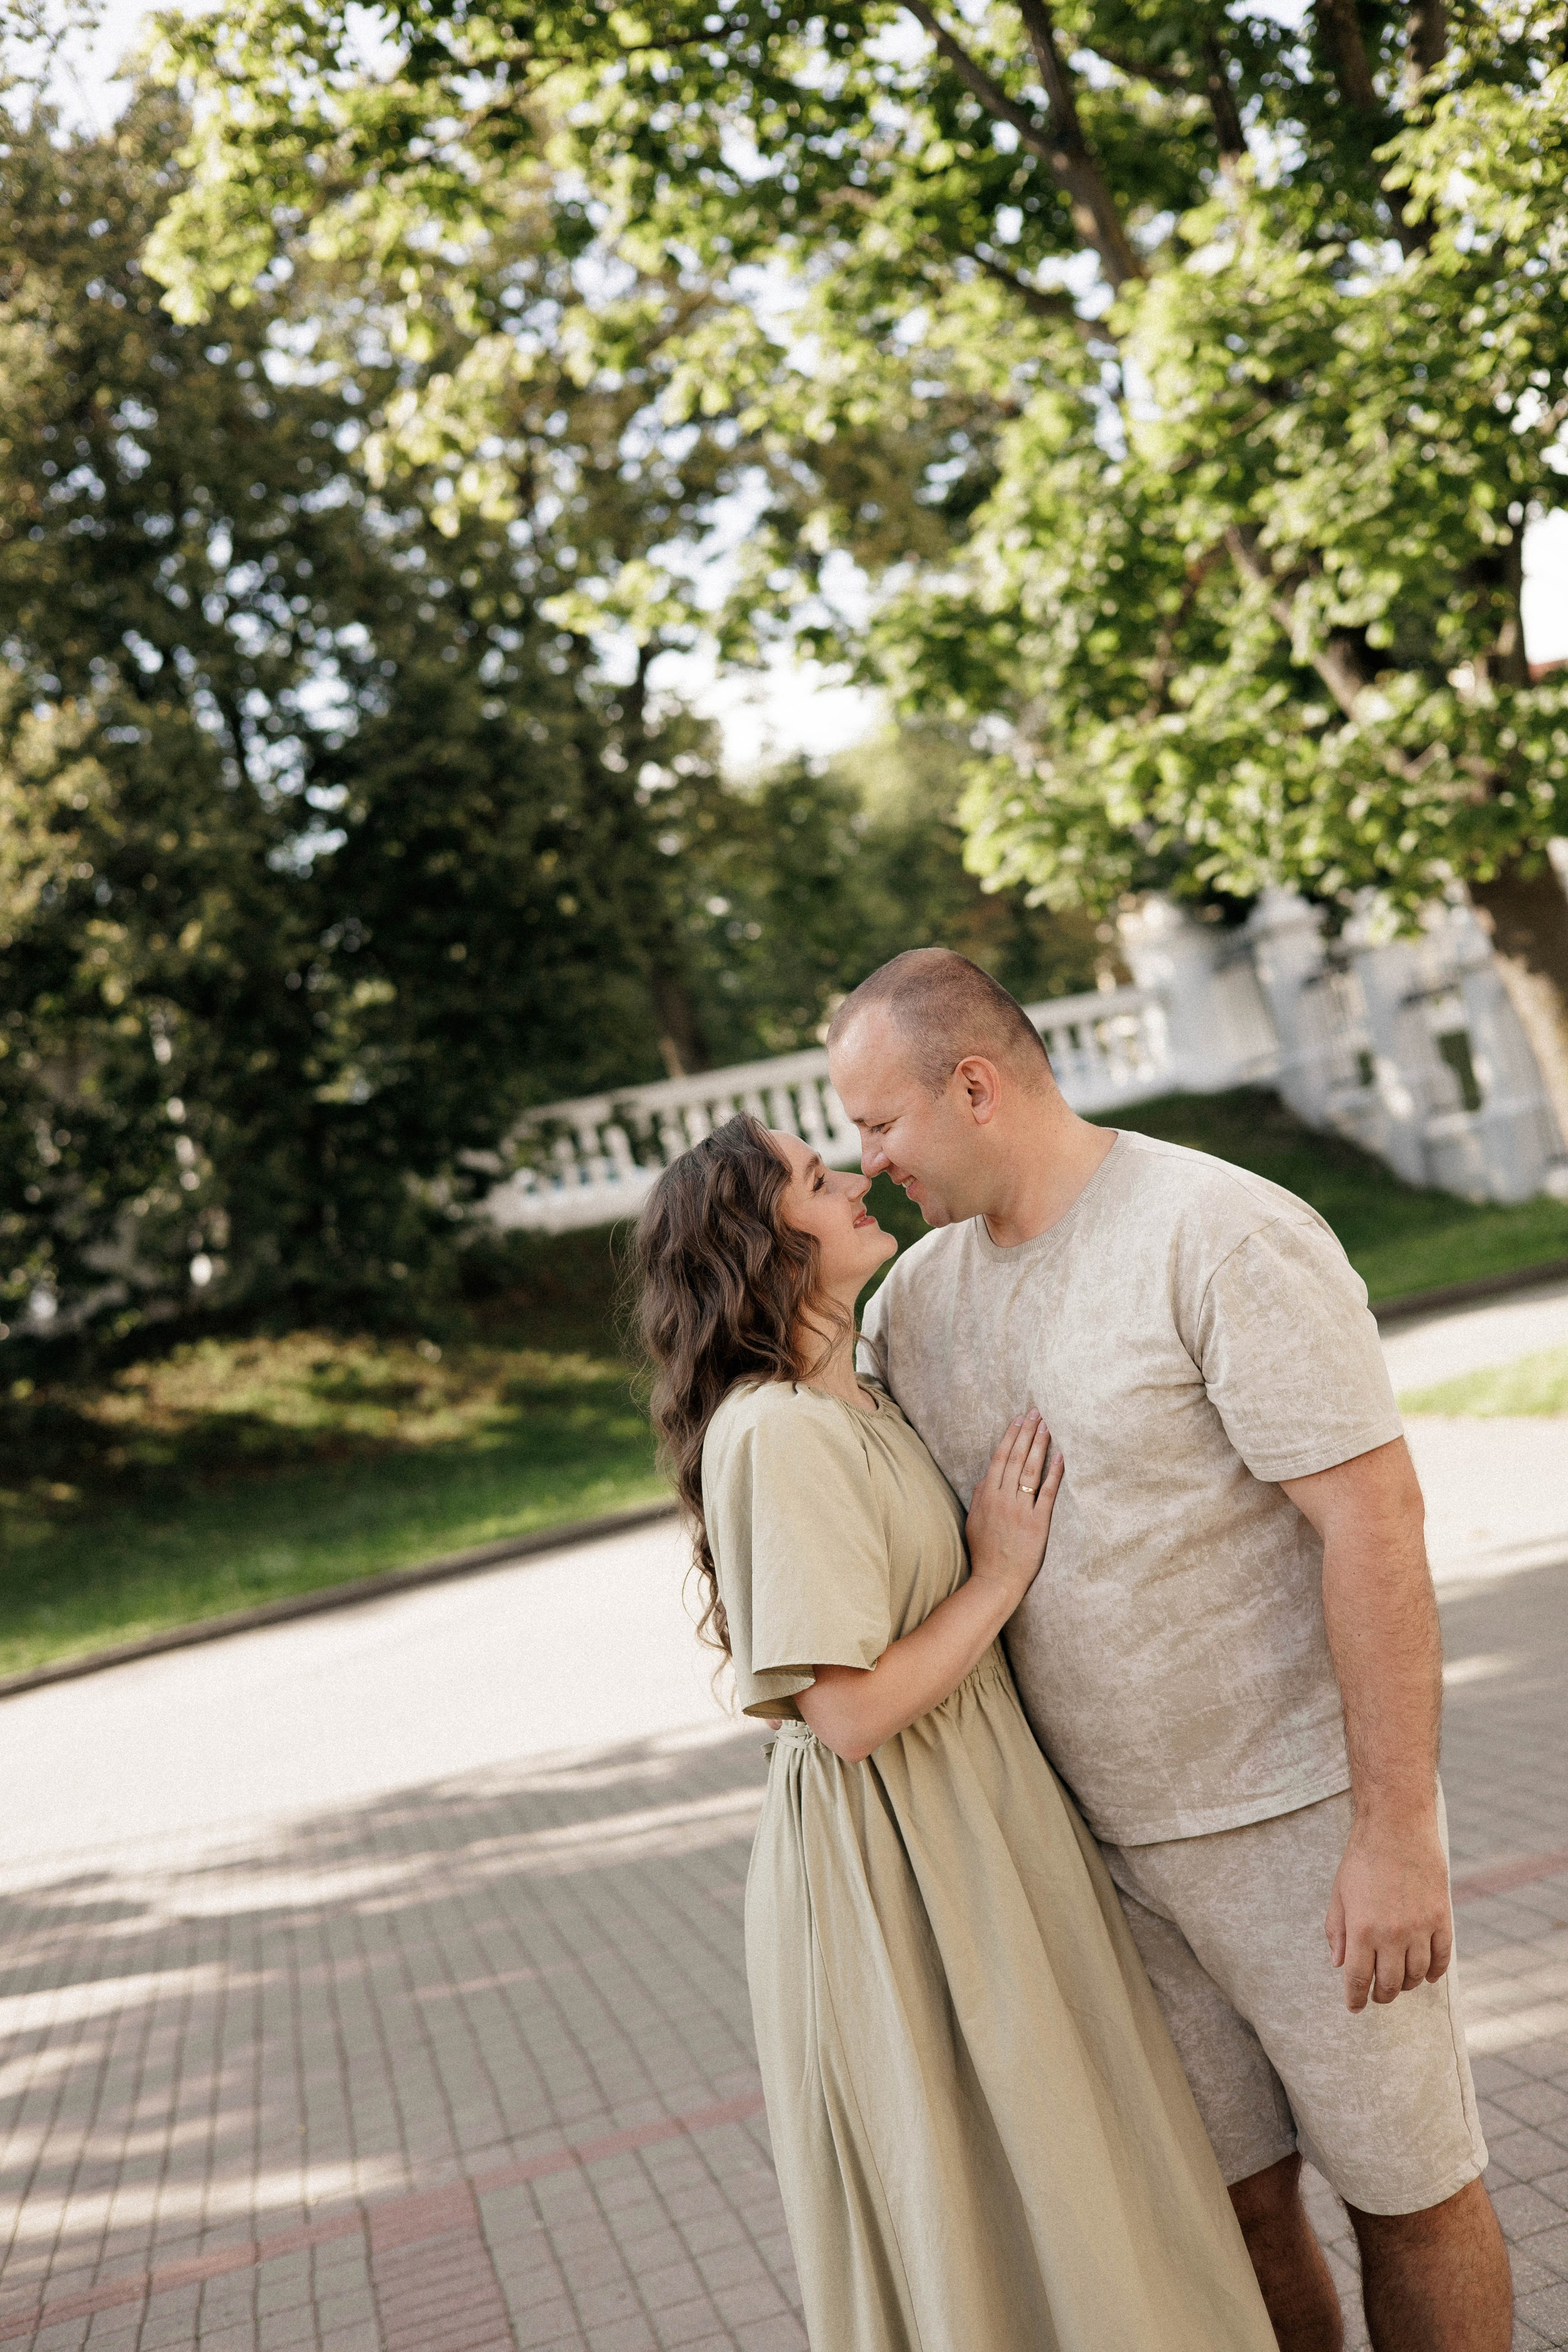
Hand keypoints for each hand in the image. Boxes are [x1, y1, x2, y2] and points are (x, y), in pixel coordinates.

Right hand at [965, 1410, 1062, 1615]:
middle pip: (1016, 1458)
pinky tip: (1060, 1457)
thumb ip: (979, 1497)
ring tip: (1047, 1426)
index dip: (1010, 1436)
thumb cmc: (984, 1552)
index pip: (999, 1458)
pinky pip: (1047, 1492)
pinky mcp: (1038, 1522)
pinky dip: (1054, 1473)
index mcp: (987, 1495)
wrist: (996, 1580)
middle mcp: (1003, 1498)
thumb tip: (985, 1478)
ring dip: (1040, 1445)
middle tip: (1037, 1413)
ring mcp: (1021, 1509)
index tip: (1019, 1419)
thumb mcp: (974, 1521)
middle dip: (1027, 1433)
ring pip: (1031, 1470)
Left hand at [1326, 1810, 1452, 2011]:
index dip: (1356, 1999)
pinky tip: (1427, 1976)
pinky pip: (1442, 1958)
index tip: (1354, 2008)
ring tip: (1399, 1983)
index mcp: (1362, 1929)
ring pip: (1417, 1975)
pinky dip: (1435, 1972)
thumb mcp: (1339, 1893)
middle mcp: (1392, 1934)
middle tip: (1377, 1996)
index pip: (1359, 1979)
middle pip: (1390, 1983)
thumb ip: (1338, 1931)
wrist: (1397, 1827)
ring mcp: (1420, 1928)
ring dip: (1408, 1985)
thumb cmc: (1362, 1859)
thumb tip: (1339, 1965)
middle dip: (1382, 1995)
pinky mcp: (1441, 1918)